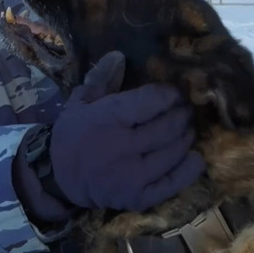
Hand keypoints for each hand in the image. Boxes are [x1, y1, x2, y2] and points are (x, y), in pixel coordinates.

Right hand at [49, 51, 205, 210]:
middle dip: (182, 115)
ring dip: (186, 138)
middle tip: (185, 110)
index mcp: (109, 119)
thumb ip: (101, 78)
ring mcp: (133, 175)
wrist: (58, 178)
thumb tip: (119, 55)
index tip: (173, 93)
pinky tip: (195, 158)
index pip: (151, 101)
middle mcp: (124, 147)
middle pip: (168, 127)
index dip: (168, 95)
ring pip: (174, 152)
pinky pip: (173, 183)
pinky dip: (189, 170)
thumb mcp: (80, 102)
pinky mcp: (138, 197)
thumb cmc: (73, 135)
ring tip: (186, 130)